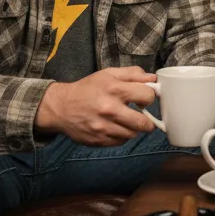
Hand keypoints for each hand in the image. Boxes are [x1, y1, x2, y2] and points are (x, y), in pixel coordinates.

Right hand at [34, 66, 157, 146]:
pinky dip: (122, 136)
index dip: (149, 96)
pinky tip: (116, 127)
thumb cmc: (87, 89)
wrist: (60, 107)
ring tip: (127, 120)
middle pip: (144, 123)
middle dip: (147, 120)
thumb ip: (134, 74)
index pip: (148, 96)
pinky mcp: (98, 140)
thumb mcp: (109, 74)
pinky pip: (120, 142)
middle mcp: (109, 110)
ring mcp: (103, 128)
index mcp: (114, 90)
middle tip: (142, 115)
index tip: (144, 98)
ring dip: (134, 128)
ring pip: (133, 134)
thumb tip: (154, 79)